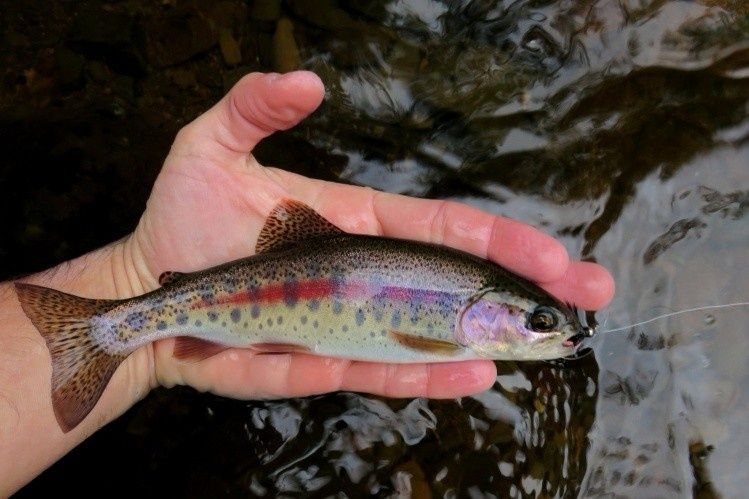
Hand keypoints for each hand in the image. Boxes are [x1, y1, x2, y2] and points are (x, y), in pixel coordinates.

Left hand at [119, 71, 613, 400]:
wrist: (148, 293)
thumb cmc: (181, 218)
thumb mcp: (210, 147)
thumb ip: (256, 108)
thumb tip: (309, 81)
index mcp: (354, 223)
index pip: (440, 227)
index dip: (498, 237)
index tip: (552, 253)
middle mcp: (364, 273)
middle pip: (453, 282)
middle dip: (520, 291)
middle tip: (588, 297)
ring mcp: (346, 320)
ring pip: (427, 333)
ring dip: (485, 340)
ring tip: (543, 347)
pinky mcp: (319, 359)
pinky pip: (376, 369)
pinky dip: (420, 373)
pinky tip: (467, 375)